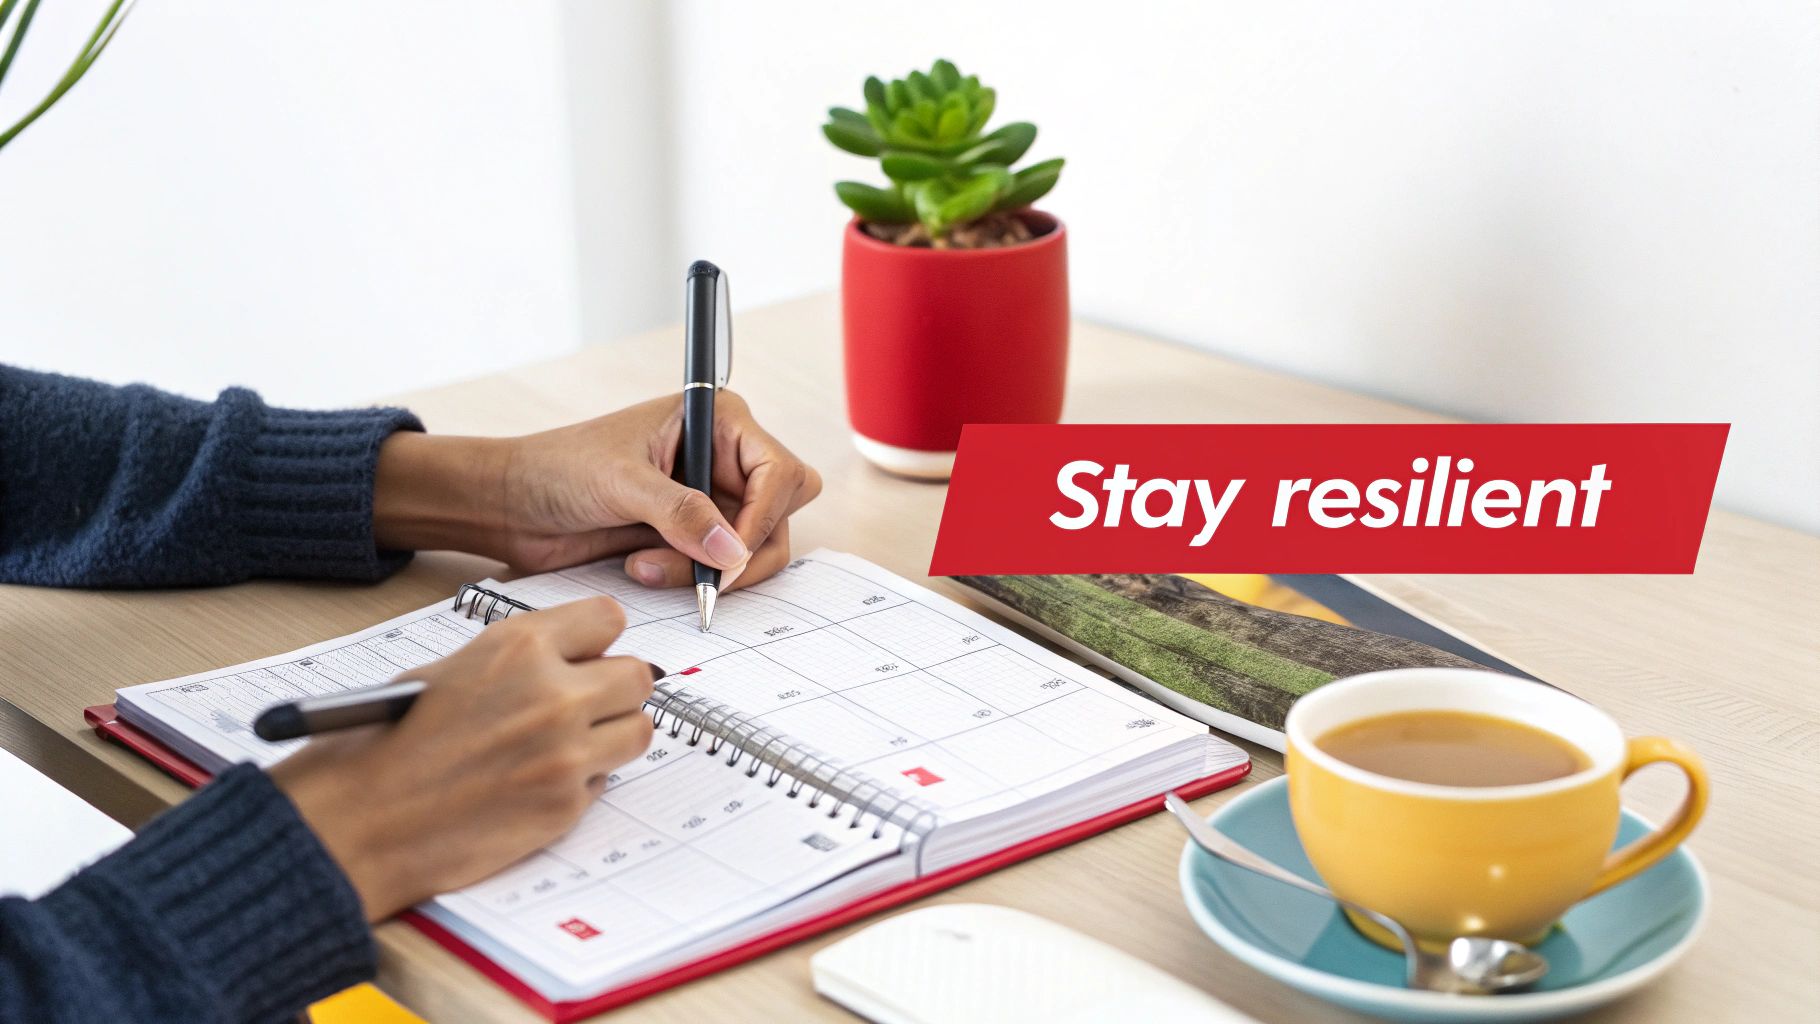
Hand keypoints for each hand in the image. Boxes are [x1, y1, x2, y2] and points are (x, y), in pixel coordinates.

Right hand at [268, 597, 653, 920]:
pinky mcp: (565, 805)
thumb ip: (517, 661)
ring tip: (567, 746)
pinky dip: (581, 783)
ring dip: (610, 737)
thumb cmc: (383, 744)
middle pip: (637, 676)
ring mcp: (565, 752)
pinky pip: (605, 782)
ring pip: (637, 731)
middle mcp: (552, 693)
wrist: (356, 822)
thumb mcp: (447, 671)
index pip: (608, 618)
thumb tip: (569, 661)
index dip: (597, 640)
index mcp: (518, 646)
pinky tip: (536, 784)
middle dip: (615, 690)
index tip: (589, 655)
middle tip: (587, 705)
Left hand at [373, 391, 821, 590]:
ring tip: (648, 566)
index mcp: (717, 421)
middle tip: (707, 576)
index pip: (780, 471)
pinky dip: (693, 580)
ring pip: (755, 549)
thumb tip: (732, 550)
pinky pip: (722, 569)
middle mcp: (724, 458)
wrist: (512, 506)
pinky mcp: (693, 537)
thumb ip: (681, 513)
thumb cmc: (557, 469)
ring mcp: (711, 500)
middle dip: (745, 549)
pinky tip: (644, 568)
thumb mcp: (621, 482)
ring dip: (708, 570)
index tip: (729, 557)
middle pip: (782, 514)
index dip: (764, 517)